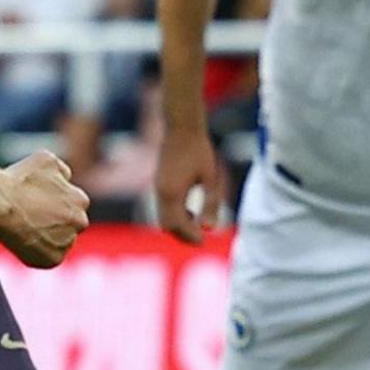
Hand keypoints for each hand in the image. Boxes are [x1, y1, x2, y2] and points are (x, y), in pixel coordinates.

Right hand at [0, 148, 89, 267]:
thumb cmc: (19, 179)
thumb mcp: (46, 160)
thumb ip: (63, 171)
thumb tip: (66, 179)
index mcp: (81, 200)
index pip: (72, 204)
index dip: (53, 203)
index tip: (37, 203)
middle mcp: (80, 223)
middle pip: (69, 224)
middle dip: (55, 221)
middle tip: (31, 217)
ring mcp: (66, 243)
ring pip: (59, 241)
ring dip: (47, 236)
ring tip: (24, 227)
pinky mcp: (52, 260)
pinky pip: (48, 257)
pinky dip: (37, 251)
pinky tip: (22, 239)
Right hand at [151, 121, 221, 244]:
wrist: (181, 127)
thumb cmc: (199, 150)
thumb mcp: (211, 178)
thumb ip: (211, 203)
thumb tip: (209, 229)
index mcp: (172, 193)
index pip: (178, 225)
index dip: (190, 236)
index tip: (204, 241)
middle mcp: (161, 192)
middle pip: (166, 226)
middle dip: (182, 235)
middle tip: (200, 239)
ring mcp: (157, 188)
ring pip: (162, 218)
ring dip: (178, 226)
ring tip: (197, 224)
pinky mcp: (159, 183)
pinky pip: (163, 208)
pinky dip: (174, 216)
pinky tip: (190, 211)